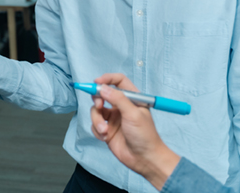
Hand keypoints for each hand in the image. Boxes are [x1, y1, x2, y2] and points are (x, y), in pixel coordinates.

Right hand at [90, 73, 179, 189]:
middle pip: (102, 94)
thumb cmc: (145, 135)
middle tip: (99, 106)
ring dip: (97, 120)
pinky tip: (105, 137)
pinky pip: (94, 124)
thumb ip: (117, 99)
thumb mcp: (133, 114)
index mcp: (131, 98)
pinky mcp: (106, 129)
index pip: (118, 81)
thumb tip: (102, 87)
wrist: (144, 159)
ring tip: (104, 130)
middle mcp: (121, 106)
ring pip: (96, 110)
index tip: (96, 82)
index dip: (107, 79)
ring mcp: (113, 118)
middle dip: (97, 99)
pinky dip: (97, 130)